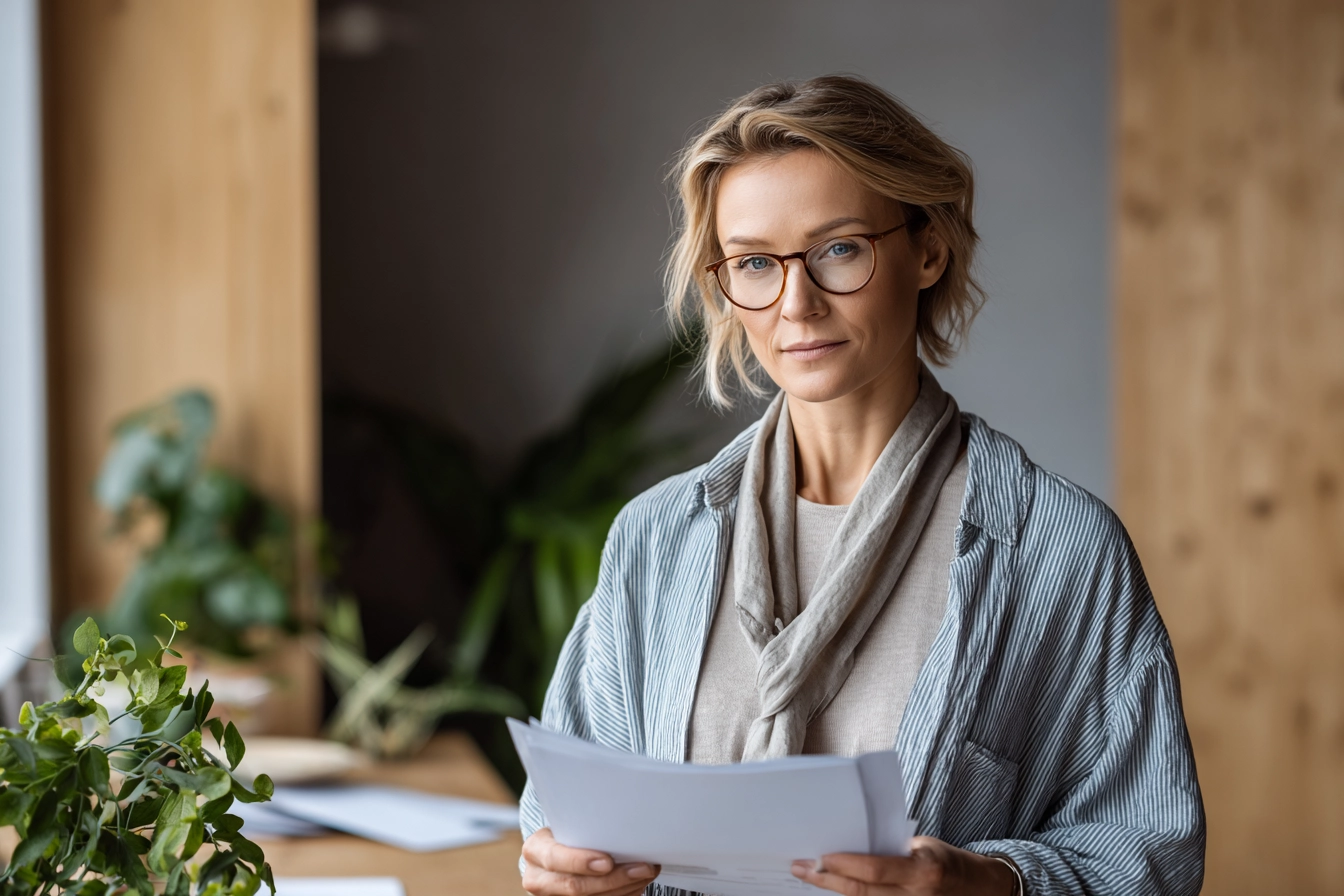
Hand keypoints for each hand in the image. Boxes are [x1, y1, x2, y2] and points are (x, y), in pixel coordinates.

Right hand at [521, 827, 660, 895]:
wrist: (552, 856)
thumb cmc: (564, 836)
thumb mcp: (565, 825)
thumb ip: (583, 827)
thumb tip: (622, 824)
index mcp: (535, 850)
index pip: (554, 858)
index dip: (580, 862)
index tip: (607, 861)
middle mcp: (538, 878)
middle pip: (575, 886)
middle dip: (614, 879)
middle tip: (641, 869)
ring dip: (623, 890)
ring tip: (644, 876)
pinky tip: (635, 887)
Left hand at [790, 836, 1016, 895]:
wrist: (978, 889)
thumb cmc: (946, 860)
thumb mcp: (923, 845)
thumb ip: (890, 849)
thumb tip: (850, 846)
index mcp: (922, 871)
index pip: (875, 868)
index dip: (844, 864)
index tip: (819, 856)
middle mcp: (916, 895)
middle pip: (861, 891)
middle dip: (827, 880)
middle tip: (800, 868)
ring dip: (833, 890)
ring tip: (809, 877)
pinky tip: (832, 888)